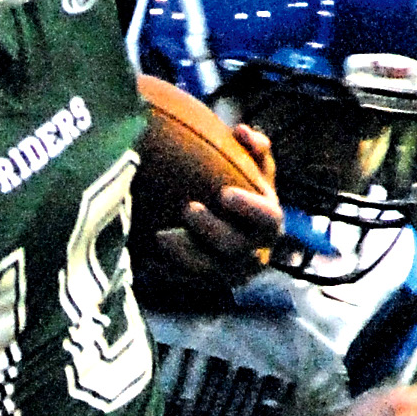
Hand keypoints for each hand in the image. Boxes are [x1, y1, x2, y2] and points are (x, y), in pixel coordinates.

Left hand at [153, 125, 282, 276]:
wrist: (234, 231)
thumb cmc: (244, 192)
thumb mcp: (255, 170)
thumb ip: (254, 149)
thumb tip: (241, 130)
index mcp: (268, 225)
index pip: (268, 220)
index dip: (249, 208)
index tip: (224, 192)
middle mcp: (253, 254)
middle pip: (234, 247)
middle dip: (211, 229)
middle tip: (189, 208)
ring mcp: (228, 273)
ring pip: (207, 270)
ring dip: (185, 253)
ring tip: (161, 235)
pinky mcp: (205, 285)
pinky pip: (185, 281)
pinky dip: (167, 267)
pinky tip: (148, 252)